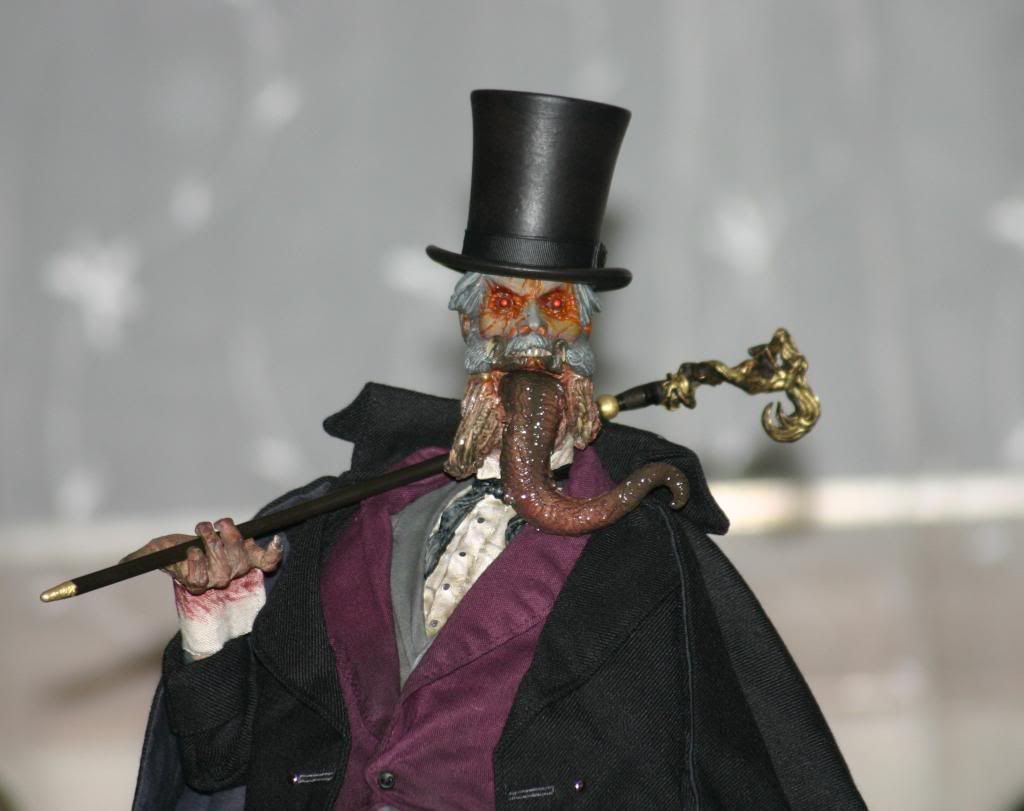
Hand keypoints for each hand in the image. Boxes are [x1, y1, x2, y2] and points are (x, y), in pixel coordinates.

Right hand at [127, 518, 282, 595]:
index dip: (196, 564)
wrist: (209, 542)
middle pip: (222, 569)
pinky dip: (274, 551)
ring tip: (223, 524)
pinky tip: (276, 539)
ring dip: (233, 538)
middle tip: (205, 528)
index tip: (190, 550)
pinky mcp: (255, 557)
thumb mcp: (159, 550)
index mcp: (197, 581)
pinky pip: (268, 560)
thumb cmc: (181, 549)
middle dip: (213, 544)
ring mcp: (239, 569)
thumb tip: (120, 564)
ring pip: (240, 559)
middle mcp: (220, 578)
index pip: (198, 579)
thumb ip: (142, 556)